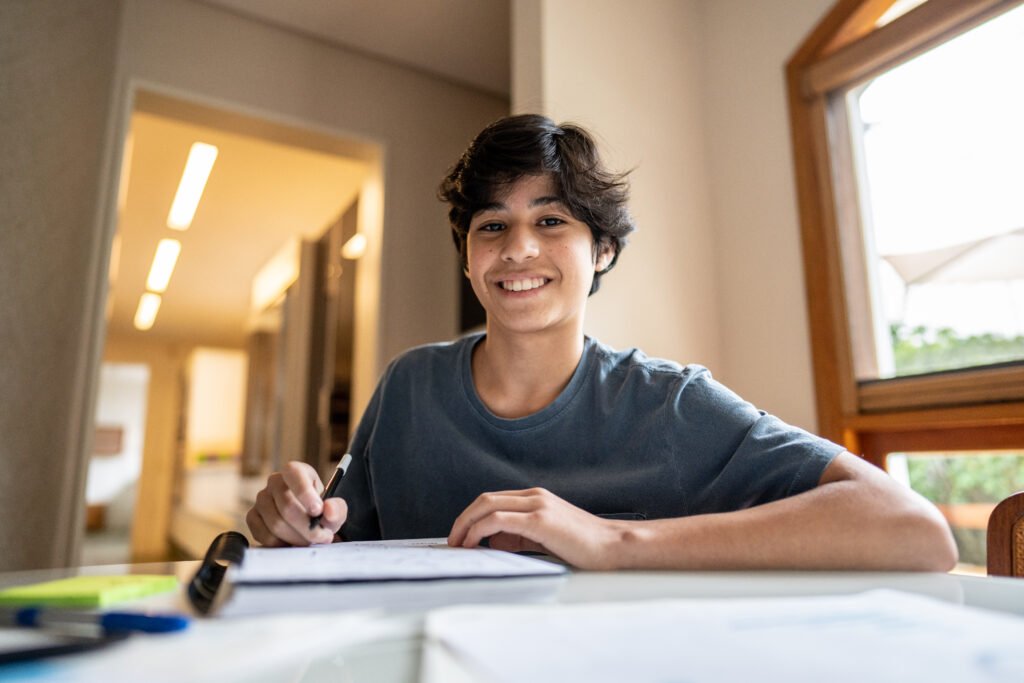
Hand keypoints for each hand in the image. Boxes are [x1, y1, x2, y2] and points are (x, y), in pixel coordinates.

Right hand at [245, 461, 347, 546]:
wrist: (307, 522)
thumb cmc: (320, 512)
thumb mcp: (334, 509)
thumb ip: (337, 509)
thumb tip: (328, 509)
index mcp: (296, 471)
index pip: (294, 473)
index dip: (304, 492)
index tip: (318, 511)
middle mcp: (275, 482)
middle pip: (286, 505)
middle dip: (306, 527)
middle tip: (321, 537)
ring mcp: (261, 499)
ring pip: (275, 523)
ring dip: (296, 538)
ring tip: (309, 541)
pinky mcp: (252, 517)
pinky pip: (263, 534)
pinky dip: (281, 543)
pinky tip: (292, 543)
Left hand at [447, 487, 623, 569]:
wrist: (612, 546)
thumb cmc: (582, 546)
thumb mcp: (544, 538)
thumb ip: (518, 537)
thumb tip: (490, 542)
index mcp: (535, 497)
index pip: (493, 500)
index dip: (471, 516)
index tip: (459, 536)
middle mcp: (534, 496)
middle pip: (484, 499)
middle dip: (462, 519)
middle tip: (451, 541)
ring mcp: (537, 505)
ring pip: (487, 505)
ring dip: (466, 524)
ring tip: (457, 544)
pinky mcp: (539, 520)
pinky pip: (498, 520)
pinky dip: (479, 530)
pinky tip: (473, 543)